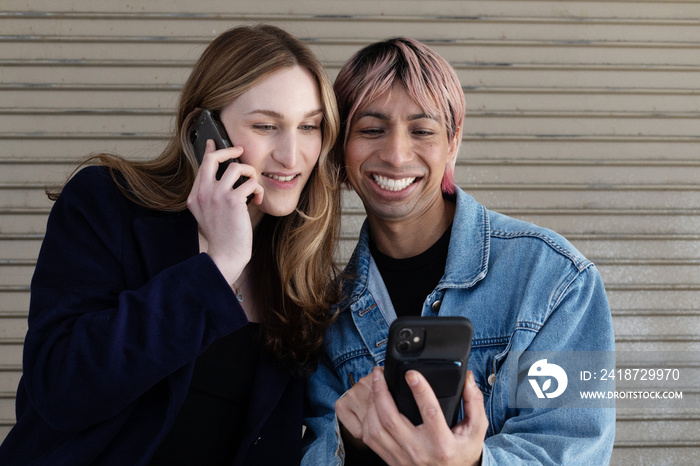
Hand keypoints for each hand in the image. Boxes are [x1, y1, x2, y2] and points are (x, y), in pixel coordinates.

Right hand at [187, 139, 263, 283]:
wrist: (226, 255)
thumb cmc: (223, 237)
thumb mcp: (209, 215)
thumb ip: (211, 197)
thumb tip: (225, 177)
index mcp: (195, 197)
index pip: (202, 166)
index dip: (211, 152)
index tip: (215, 143)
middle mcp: (203, 194)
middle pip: (213, 159)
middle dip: (229, 151)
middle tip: (240, 151)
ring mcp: (216, 196)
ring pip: (236, 168)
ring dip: (250, 174)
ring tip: (253, 187)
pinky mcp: (232, 200)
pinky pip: (250, 183)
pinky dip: (257, 190)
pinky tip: (257, 200)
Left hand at [343, 367, 487, 465]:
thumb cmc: (462, 452)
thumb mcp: (476, 430)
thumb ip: (473, 402)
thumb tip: (467, 378)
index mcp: (442, 443)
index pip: (430, 413)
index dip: (420, 390)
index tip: (411, 373)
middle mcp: (419, 451)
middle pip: (391, 419)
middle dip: (381, 392)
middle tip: (379, 372)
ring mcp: (402, 457)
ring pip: (376, 428)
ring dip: (371, 403)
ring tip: (374, 385)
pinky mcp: (391, 460)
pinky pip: (371, 439)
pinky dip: (367, 419)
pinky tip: (371, 405)